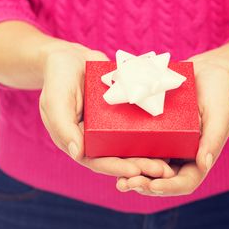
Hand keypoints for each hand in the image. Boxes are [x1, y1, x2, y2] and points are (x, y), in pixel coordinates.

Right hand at [38, 41, 172, 178]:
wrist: (70, 57)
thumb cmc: (57, 79)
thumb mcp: (55, 101)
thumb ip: (63, 127)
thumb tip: (78, 154)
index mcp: (76, 142)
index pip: (96, 161)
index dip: (116, 168)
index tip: (136, 172)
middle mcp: (94, 140)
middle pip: (118, 158)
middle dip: (140, 166)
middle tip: (163, 171)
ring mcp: (108, 128)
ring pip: (130, 146)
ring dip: (149, 155)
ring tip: (170, 162)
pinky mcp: (121, 116)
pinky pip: (137, 127)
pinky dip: (152, 134)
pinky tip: (172, 138)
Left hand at [116, 58, 228, 195]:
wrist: (202, 72)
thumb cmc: (216, 93)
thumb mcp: (219, 114)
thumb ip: (213, 139)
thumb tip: (203, 165)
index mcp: (198, 158)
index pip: (184, 182)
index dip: (168, 187)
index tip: (153, 185)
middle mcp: (179, 158)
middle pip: (161, 181)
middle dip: (144, 185)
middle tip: (126, 184)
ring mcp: (163, 148)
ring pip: (146, 170)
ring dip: (132, 178)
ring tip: (119, 181)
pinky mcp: (149, 135)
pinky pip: (136, 150)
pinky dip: (126, 159)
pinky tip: (111, 159)